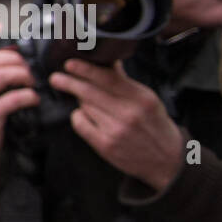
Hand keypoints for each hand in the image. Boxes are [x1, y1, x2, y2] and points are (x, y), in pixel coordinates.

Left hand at [48, 58, 185, 191]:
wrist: (166, 159)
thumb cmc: (154, 125)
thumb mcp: (148, 99)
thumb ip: (125, 83)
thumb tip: (107, 63)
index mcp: (140, 98)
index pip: (108, 78)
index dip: (86, 70)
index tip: (70, 64)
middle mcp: (128, 113)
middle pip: (90, 92)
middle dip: (69, 83)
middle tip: (56, 78)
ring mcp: (115, 130)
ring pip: (85, 106)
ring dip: (79, 100)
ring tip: (80, 98)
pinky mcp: (105, 145)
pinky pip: (80, 124)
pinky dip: (77, 117)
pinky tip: (82, 115)